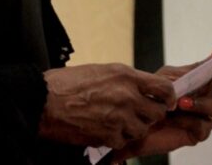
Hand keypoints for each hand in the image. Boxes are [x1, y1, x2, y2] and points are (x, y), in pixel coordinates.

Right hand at [38, 63, 176, 149]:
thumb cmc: (66, 84)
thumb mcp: (100, 71)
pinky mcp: (109, 136)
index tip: (164, 101)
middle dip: (150, 115)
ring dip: (133, 128)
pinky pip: (124, 141)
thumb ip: (124, 80)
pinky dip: (116, 138)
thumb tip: (141, 88)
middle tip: (138, 114)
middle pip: (158, 112)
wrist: (44, 101)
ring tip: (117, 122)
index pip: (164, 88)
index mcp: (125, 75)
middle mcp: (127, 96)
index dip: (168, 97)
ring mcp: (119, 117)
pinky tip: (104, 130)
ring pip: (142, 129)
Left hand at [113, 43, 211, 159]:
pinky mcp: (198, 132)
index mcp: (202, 78)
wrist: (135, 119)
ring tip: (181, 102)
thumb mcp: (167, 77)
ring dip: (200, 103)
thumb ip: (190, 69)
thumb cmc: (153, 95)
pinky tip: (175, 117)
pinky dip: (188, 120)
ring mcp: (205, 114)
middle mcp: (208, 95)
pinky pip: (202, 126)